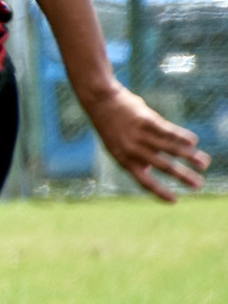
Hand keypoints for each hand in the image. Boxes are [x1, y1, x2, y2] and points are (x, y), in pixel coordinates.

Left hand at [81, 86, 210, 200]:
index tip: (174, 201)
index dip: (160, 192)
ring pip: (170, 148)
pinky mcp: (145, 120)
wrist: (100, 101)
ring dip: (190, 156)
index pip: (144, 181)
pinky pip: (168, 131)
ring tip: (204, 163)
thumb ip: (133, 157)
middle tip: (199, 185)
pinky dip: (182, 136)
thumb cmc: (112, 126)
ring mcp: (138, 134)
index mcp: (123, 160)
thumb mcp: (117, 146)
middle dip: (183, 177)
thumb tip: (149, 168)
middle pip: (163, 166)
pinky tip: (193, 142)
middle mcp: (132, 149)